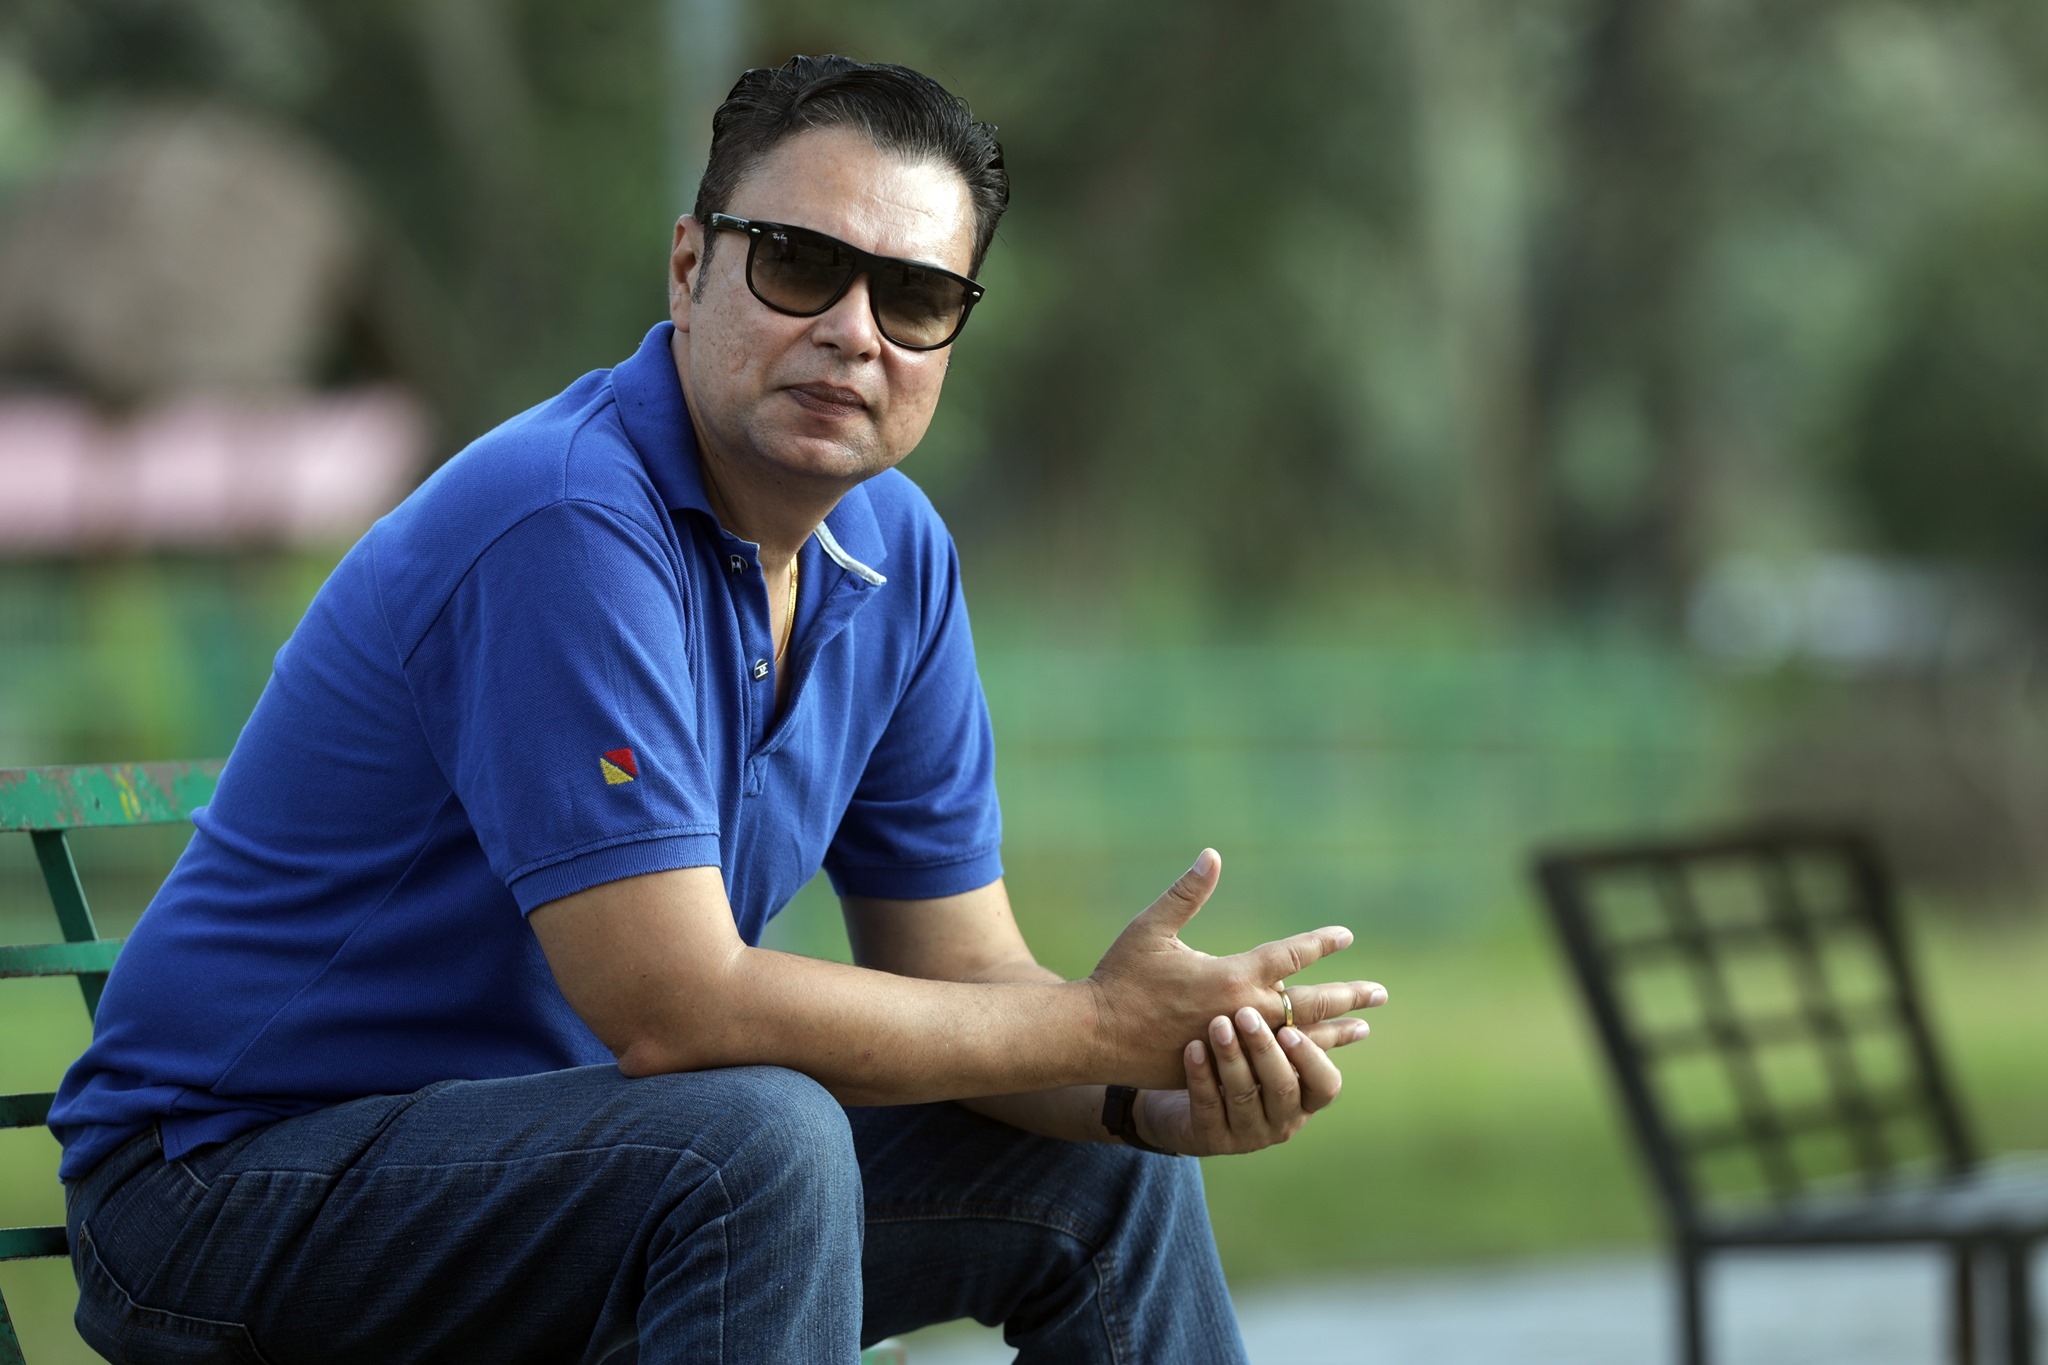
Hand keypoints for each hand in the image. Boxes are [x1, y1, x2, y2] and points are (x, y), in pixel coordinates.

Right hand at [1085, 849, 1386, 1087]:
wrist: (1094, 1036)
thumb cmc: (1120, 977)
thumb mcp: (1151, 929)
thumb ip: (1186, 893)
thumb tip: (1213, 855)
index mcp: (1231, 976)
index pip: (1290, 956)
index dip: (1321, 943)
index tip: (1347, 936)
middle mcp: (1242, 1012)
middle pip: (1310, 1004)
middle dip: (1348, 997)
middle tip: (1381, 994)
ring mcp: (1236, 1045)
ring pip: (1299, 1039)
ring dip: (1335, 1032)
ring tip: (1364, 1030)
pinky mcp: (1223, 1068)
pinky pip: (1274, 1063)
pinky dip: (1300, 1056)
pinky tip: (1315, 1056)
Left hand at [1135, 1006, 1364, 1155]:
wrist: (1183, 1104)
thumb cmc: (1239, 1064)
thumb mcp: (1271, 1048)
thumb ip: (1298, 1026)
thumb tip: (1347, 992)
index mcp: (1305, 1098)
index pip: (1326, 1085)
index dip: (1310, 1060)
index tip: (1290, 1030)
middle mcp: (1282, 1121)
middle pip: (1282, 1089)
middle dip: (1264, 1050)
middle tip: (1246, 1014)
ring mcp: (1247, 1135)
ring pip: (1243, 1097)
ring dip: (1231, 1057)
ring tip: (1217, 1023)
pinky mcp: (1209, 1139)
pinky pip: (1207, 1107)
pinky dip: (1201, 1075)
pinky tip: (1193, 1047)